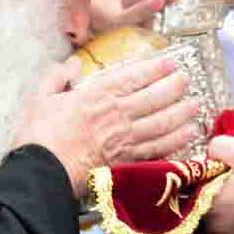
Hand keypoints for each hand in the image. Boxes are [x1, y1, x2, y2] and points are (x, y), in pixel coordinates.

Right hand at [14, 55, 200, 195]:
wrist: (43, 170)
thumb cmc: (39, 135)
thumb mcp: (41, 97)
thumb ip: (57, 76)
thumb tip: (73, 63)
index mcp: (97, 95)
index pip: (133, 77)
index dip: (155, 68)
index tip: (169, 63)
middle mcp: (117, 113)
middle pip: (154, 97)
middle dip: (174, 87)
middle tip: (186, 80)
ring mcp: (125, 138)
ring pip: (162, 122)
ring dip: (181, 113)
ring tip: (195, 105)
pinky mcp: (127, 161)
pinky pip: (158, 149)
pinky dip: (175, 141)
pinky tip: (186, 136)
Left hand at [203, 137, 233, 233]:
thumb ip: (217, 146)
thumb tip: (208, 153)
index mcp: (208, 202)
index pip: (189, 183)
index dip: (203, 167)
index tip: (219, 161)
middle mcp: (215, 223)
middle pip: (201, 196)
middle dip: (214, 181)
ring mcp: (230, 233)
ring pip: (216, 209)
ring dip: (226, 196)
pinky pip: (230, 225)